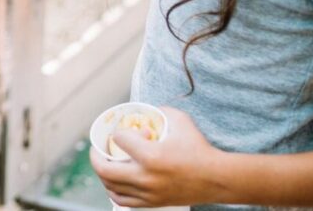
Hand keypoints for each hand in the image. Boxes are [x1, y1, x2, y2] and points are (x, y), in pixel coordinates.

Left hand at [90, 107, 227, 206]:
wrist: (216, 179)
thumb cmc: (199, 148)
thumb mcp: (180, 120)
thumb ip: (159, 110)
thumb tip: (143, 110)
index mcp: (151, 156)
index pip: (119, 140)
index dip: (117, 132)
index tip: (123, 131)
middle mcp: (146, 177)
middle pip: (104, 168)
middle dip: (96, 155)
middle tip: (98, 148)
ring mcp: (147, 193)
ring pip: (110, 186)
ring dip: (102, 173)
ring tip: (104, 162)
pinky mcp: (151, 202)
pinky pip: (121, 200)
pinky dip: (112, 189)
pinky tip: (112, 181)